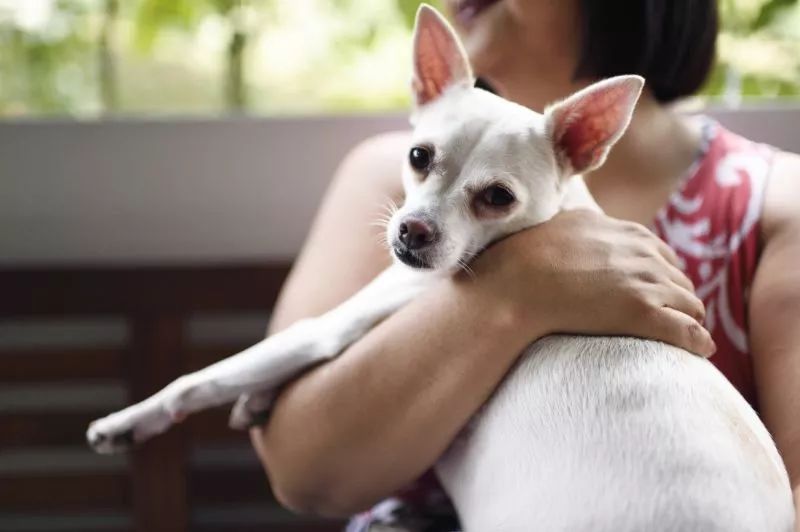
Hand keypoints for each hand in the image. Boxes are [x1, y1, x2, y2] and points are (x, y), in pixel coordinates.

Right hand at [466, 210, 714, 356]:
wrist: (517, 282)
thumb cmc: (529, 257)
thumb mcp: (566, 223)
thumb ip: (587, 224)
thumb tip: (587, 223)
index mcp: (629, 233)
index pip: (662, 255)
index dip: (660, 276)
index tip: (654, 292)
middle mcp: (644, 254)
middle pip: (680, 280)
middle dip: (677, 299)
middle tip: (668, 318)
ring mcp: (646, 283)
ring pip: (690, 304)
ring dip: (688, 319)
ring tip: (684, 337)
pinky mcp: (643, 313)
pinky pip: (687, 331)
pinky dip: (698, 342)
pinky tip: (701, 352)